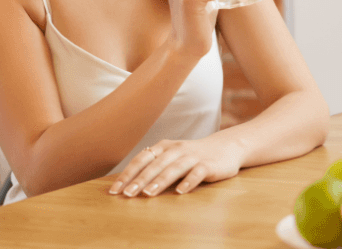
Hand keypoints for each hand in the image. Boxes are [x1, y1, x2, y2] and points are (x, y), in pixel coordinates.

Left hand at [108, 137, 243, 196]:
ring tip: (148, 194)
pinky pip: (197, 173)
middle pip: (155, 165)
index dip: (127, 174)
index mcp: (164, 147)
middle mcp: (176, 149)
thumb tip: (127, 184)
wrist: (226, 147)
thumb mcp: (171, 156)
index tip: (114, 190)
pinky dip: (188, 182)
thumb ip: (153, 166)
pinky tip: (180, 192)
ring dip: (160, 181)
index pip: (141, 159)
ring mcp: (193, 156)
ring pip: (174, 168)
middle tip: (127, 195)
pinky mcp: (209, 165)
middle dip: (139, 180)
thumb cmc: (192, 155)